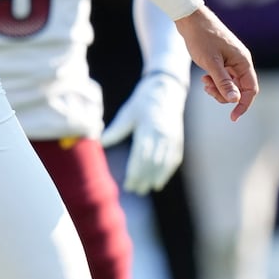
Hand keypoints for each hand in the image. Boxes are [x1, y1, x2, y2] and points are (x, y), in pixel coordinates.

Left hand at [100, 71, 187, 193]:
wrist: (166, 89)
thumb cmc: (143, 101)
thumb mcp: (128, 113)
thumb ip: (116, 130)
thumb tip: (100, 142)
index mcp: (147, 128)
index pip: (141, 156)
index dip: (134, 172)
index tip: (127, 184)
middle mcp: (162, 135)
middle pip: (152, 162)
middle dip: (143, 178)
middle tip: (134, 189)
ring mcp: (172, 138)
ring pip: (163, 163)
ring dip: (154, 178)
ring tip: (145, 188)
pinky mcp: (178, 139)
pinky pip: (173, 160)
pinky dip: (166, 173)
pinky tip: (159, 182)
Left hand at [176, 6, 257, 120]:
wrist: (190, 18)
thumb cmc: (201, 38)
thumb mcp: (211, 63)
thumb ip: (223, 82)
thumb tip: (235, 100)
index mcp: (243, 61)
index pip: (250, 89)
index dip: (243, 105)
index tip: (232, 117)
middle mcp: (240, 61)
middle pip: (239, 89)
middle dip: (224, 94)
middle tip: (207, 89)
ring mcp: (231, 60)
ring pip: (230, 84)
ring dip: (218, 88)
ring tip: (204, 81)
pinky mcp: (222, 58)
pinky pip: (223, 77)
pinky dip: (214, 81)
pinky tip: (204, 77)